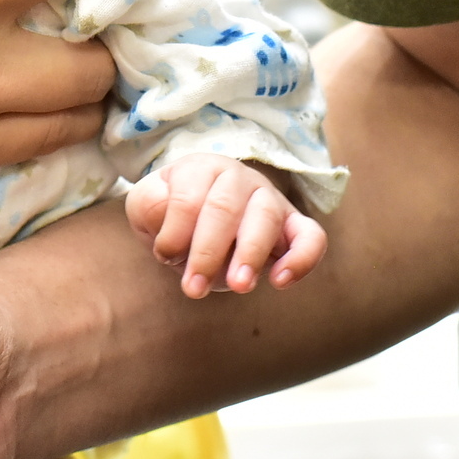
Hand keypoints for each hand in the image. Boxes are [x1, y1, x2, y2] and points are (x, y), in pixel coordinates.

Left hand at [125, 154, 326, 298]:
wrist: (199, 217)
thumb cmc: (170, 212)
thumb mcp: (147, 206)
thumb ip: (149, 207)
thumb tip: (169, 223)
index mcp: (200, 168)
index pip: (188, 197)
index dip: (175, 232)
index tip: (165, 256)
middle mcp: (238, 178)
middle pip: (226, 208)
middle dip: (208, 252)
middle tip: (193, 289)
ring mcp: (269, 199)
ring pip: (266, 217)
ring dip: (250, 254)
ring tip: (239, 286)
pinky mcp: (293, 226)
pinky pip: (311, 237)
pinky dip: (302, 258)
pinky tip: (281, 282)